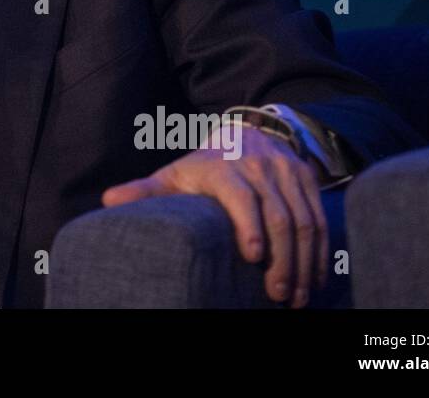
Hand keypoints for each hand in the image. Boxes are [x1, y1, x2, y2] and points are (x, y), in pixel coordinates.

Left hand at [100, 125, 327, 307]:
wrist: (246, 132)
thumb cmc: (203, 165)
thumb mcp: (174, 174)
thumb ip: (145, 190)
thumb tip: (107, 201)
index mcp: (224, 165)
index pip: (241, 194)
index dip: (249, 225)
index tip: (253, 257)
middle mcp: (260, 165)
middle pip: (279, 215)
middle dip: (282, 258)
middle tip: (278, 294)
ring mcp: (287, 172)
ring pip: (305, 220)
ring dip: (305, 262)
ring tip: (296, 296)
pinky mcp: (306, 179)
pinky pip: (320, 218)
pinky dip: (321, 251)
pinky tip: (315, 278)